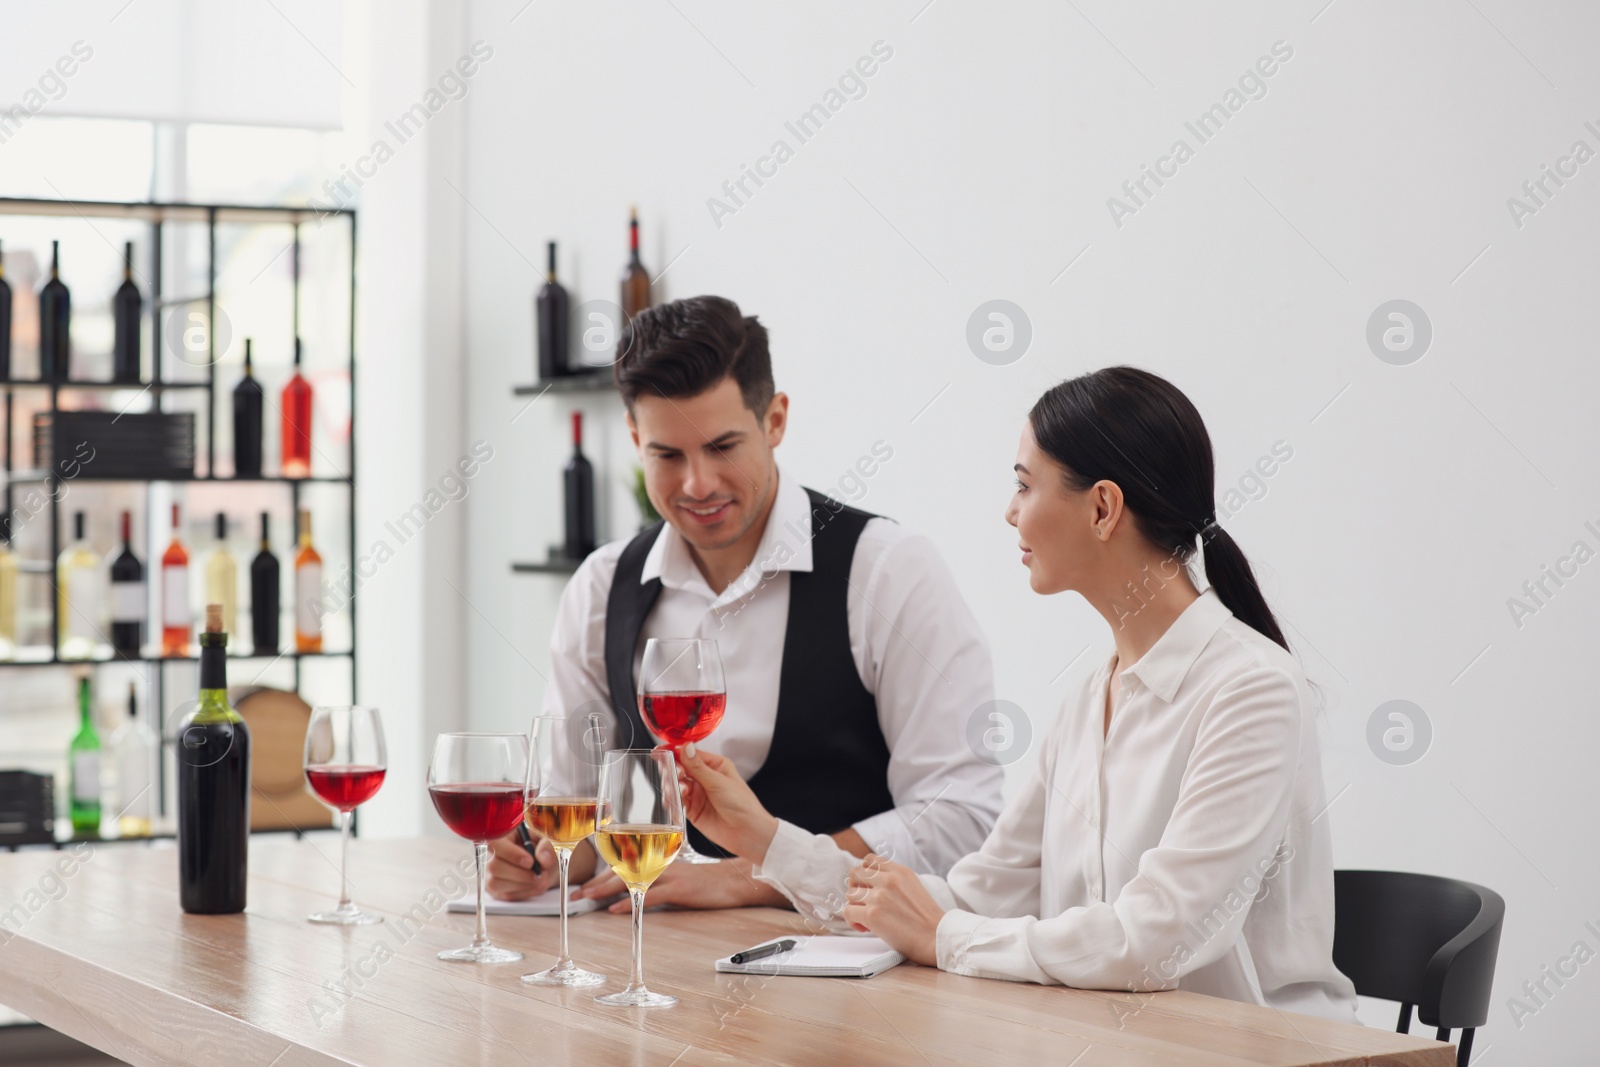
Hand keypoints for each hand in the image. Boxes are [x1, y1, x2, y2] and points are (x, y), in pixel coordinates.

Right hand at [485, 830, 556, 900]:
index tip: (530, 862)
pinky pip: (505, 895)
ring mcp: (490, 875)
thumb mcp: (544, 843)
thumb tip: (543, 859)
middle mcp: (490, 856)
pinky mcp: (495, 891)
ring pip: (496, 883)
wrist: (542, 868)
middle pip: (494, 867)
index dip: (511, 854)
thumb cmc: (538, 852)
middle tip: (539, 874)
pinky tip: (536, 886)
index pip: (494, 843)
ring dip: (523, 884)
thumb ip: (545, 847)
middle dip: (521, 874)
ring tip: (540, 879)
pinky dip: (524, 893)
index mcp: (501, 837)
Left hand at [573, 854, 787, 912]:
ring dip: (606, 889)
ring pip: (632, 878)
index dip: (600, 872)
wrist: (733, 882)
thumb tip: (625, 893)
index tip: (582, 882)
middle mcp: (660, 860)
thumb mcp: (672, 878)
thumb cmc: (702, 881)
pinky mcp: (680, 888)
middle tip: (575, 892)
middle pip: (622, 868)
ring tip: (587, 897)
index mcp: (657, 857)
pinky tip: (616, 909)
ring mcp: (670, 873)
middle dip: (596, 880)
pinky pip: (650, 895)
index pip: (623, 861)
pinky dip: (631, 902)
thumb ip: (651, 880)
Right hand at [675, 743, 779, 861]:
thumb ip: (698, 767)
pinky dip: (672, 800)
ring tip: (679, 790)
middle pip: (681, 769)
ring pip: (677, 785)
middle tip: (673, 774)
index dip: (675, 752)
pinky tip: (673, 800)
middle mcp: (705, 778)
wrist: (747, 832)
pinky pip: (677, 801)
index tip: (660, 751)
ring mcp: (698, 794)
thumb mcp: (718, 782)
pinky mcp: (693, 810)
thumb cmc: (742, 804)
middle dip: (673, 770)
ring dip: (673, 785)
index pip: (691, 754)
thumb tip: (685, 747)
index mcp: (715, 765)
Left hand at [842, 855, 944, 966]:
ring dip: (855, 906)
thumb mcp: (913, 886)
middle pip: (854, 873)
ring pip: (850, 893)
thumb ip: (894, 880)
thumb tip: (869, 884)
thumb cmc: (926, 919)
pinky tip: (864, 928)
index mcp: (900, 871)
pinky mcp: (872, 914)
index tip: (869, 887)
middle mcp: (888, 880)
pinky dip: (852, 921)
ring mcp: (879, 896)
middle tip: (864, 903)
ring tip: (866, 918)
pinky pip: (848, 911)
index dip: (864, 874)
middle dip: (856, 888)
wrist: (937, 938)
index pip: (869, 860)